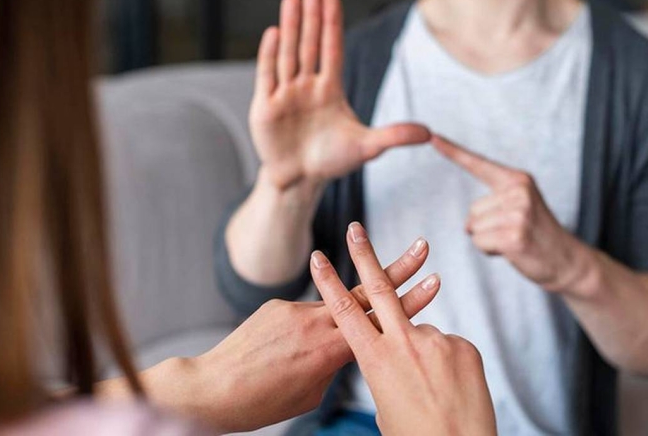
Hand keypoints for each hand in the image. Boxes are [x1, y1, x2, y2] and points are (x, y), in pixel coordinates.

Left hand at [182, 236, 440, 431]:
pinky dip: (306, 325)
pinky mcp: (277, 305)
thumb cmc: (263, 401)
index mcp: (330, 350)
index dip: (410, 301)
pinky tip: (286, 345)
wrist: (214, 388)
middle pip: (367, 292)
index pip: (380, 321)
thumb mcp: (312, 392)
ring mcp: (295, 310)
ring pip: (334, 301)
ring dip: (346, 301)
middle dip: (398, 268)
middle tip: (422, 246)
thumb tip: (342, 346)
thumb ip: (333, 362)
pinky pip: (303, 311)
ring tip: (339, 316)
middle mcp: (316, 323)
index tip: (433, 282)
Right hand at [250, 0, 430, 190]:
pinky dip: (270, 55)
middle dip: (312, 15)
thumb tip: (429, 132)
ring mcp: (285, 94)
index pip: (332, 50)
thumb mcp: (366, 147)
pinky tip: (274, 32)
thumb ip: (394, 136)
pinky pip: (267, 76)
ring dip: (291, 27)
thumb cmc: (331, 160)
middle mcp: (307, 86)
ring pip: (289, 54)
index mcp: (330, 89)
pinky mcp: (265, 107)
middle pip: (310, 44)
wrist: (300, 180)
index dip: (332, 24)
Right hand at [311, 222, 496, 435]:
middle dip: (364, 254)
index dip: (328, 283)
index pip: (344, 311)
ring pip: (420, 331)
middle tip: (356, 229)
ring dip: (421, 354)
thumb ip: (384, 371)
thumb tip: (393, 356)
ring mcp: (436, 341)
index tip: (318, 258)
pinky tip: (451, 388)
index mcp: (375, 360)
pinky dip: (445, 363)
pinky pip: (447, 346)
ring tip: (431, 389)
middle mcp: (403, 343)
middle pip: (378, 288)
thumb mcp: (385, 406)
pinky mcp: (463, 345)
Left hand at [432, 135, 584, 292]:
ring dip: (488, 240)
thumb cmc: (537, 235)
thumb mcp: (520, 207)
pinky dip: (490, 251)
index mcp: (518, 179)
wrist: (567, 260)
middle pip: (472, 210)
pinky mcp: (513, 234)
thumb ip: (494, 202)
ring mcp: (518, 212)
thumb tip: (467, 224)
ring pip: (473, 228)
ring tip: (515, 240)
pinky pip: (479, 242)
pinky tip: (513, 251)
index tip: (432, 137)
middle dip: (486, 227)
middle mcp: (518, 191)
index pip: (478, 164)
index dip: (453, 151)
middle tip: (514, 232)